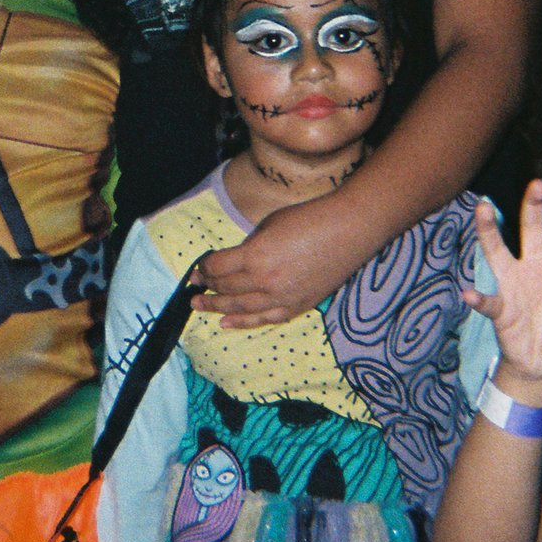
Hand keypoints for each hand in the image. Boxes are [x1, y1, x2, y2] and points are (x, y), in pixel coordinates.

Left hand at [195, 196, 364, 328]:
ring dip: (218, 308)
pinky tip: (227, 323)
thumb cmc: (309, 219)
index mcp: (255, 256)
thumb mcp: (269, 225)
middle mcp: (264, 281)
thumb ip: (250, 246)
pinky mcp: (297, 306)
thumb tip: (237, 261)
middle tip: (193, 289)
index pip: (218, 267)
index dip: (203, 268)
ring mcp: (281, 297)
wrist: (348, 231)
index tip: (195, 269)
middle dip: (206, 288)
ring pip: (241, 308)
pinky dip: (243, 322)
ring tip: (200, 307)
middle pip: (226, 288)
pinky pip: (265, 319)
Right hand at [465, 181, 541, 395]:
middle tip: (538, 183)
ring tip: (482, 208)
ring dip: (490, 230)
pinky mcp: (500, 308)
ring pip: (499, 251)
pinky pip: (488, 300)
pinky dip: (478, 298)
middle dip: (534, 207)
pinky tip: (470, 294)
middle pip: (534, 232)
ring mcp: (514, 286)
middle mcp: (537, 270)